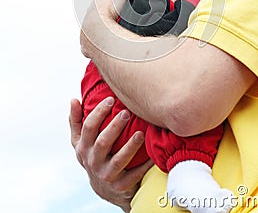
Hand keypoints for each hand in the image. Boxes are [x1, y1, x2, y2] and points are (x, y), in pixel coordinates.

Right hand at [69, 97, 152, 211]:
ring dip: (130, 146)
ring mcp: (106, 175)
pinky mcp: (121, 186)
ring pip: (119, 160)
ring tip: (141, 133)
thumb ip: (76, 120)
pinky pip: (135, 175)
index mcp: (83, 147)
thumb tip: (73, 100)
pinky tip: (153, 155)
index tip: (110, 99)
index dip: (99, 112)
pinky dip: (144, 166)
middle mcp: (93, 161)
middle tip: (127, 113)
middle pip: (103, 142)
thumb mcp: (81, 141)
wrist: (104, 188)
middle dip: (115, 126)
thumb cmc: (94, 154)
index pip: (88, 127)